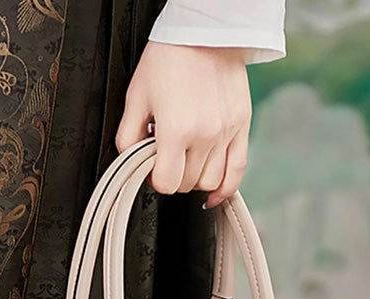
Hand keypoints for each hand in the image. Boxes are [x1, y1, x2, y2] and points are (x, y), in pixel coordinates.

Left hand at [116, 42, 251, 208]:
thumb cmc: (168, 58)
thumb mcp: (136, 96)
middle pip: (187, 183)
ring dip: (195, 179)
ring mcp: (226, 133)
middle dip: (174, 176)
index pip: (166, 183)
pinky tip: (215, 194)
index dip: (156, 180)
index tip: (153, 169)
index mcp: (176, 130)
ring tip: (188, 163)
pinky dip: (226, 188)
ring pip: (210, 181)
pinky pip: (237, 171)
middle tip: (168, 158)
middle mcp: (204, 136)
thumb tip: (131, 161)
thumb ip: (128, 135)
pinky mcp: (241, 126)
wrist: (205, 32)